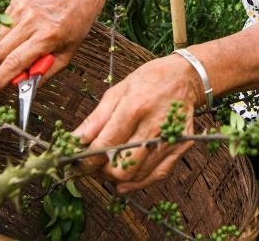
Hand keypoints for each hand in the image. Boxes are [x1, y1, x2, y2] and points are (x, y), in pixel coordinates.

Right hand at [0, 0, 105, 93]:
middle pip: (1, 51)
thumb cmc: (73, 29)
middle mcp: (33, 20)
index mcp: (48, 36)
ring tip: (24, 44)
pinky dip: (9, 33)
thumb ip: (43, 73)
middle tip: (14, 67)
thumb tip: (21, 86)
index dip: (0, 79)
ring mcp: (24, 7)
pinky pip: (2, 24)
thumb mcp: (66, 56)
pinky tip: (25, 29)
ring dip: (5, 48)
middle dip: (3, 64)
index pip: (15, 62)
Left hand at [72, 54, 200, 193]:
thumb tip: (73, 141)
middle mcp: (154, 125)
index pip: (105, 146)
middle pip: (122, 168)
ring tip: (109, 166)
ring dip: (118, 178)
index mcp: (134, 107)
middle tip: (94, 165)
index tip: (76, 163)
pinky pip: (157, 175)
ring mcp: (170, 138)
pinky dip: (139, 183)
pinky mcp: (181, 146)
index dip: (86, 160)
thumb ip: (95, 120)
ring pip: (138, 175)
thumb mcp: (116, 92)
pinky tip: (126, 181)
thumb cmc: (148, 80)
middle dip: (102, 172)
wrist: (185, 75)